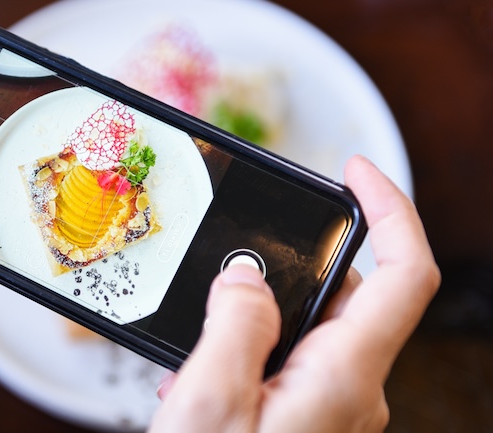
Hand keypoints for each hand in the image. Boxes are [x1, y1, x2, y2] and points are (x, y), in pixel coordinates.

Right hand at [150, 155, 440, 432]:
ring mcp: (332, 405)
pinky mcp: (308, 417)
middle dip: (289, 270)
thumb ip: (234, 327)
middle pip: (346, 293)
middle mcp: (351, 389)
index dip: (389, 209)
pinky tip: (204, 375)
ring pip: (311, 327)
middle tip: (226, 277)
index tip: (355, 171)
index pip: (404, 274)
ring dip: (257, 319)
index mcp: (342, 376)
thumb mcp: (211, 401)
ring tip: (200, 350)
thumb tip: (244, 278)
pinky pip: (290, 360)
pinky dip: (251, 350)